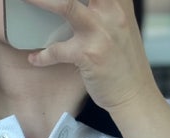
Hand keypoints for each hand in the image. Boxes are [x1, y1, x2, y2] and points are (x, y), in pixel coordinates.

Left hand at [27, 0, 156, 112]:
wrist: (135, 95)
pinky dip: (42, 55)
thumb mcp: (120, 24)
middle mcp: (111, 11)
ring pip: (66, 5)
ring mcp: (99, 32)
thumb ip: (105, 6)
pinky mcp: (89, 55)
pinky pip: (56, 50)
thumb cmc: (124, 61)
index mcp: (119, 1)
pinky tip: (34, 58)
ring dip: (40, 0)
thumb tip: (77, 3)